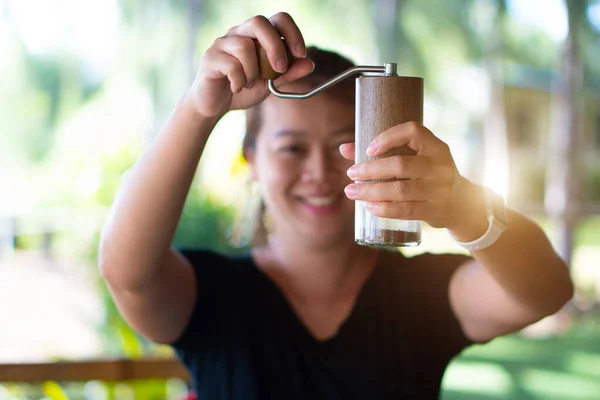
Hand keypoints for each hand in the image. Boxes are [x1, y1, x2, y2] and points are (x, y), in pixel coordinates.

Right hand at [186, 12, 315, 118]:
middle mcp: (239, 33)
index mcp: (257, 35)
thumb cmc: (244, 89)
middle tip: (279, 69)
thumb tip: (309, 64)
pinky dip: (239, 81)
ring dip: (253, 71)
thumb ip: (288, 74)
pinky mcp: (210, 58)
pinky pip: (231, 64)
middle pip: (258, 22)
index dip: (293, 33)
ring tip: (249, 84)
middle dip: (275, 46)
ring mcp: (222, 43)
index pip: (278, 19)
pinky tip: (236, 88)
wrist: (216, 105)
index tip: (300, 54)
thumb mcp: (271, 84)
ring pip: (244, 46)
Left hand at [339, 121, 482, 230]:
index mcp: (435, 146)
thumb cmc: (428, 175)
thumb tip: (344, 149)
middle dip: (371, 169)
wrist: (461, 203)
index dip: (389, 137)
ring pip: (400, 190)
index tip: (368, 148)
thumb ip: (382, 152)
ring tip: (351, 192)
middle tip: (351, 173)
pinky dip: (384, 208)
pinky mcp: (433, 210)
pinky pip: (405, 210)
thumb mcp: (416, 159)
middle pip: (400, 165)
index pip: (413, 131)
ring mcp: (438, 190)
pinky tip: (368, 206)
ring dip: (371, 191)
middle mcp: (439, 166)